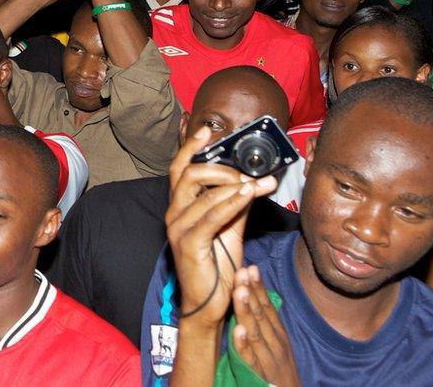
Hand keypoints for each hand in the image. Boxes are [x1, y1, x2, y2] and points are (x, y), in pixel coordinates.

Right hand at [165, 126, 277, 326]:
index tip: (207, 131)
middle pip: (188, 173)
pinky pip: (212, 216)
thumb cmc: (217, 265)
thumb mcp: (229, 227)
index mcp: (180, 206)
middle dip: (221, 167)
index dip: (190, 147)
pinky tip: (249, 195)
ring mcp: (178, 228)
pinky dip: (232, 202)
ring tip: (258, 183)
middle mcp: (174, 214)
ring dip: (235, 184)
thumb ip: (235, 203)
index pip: (179, 168)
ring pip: (203, 192)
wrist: (210, 302)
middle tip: (246, 173)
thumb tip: (251, 180)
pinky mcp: (189, 243)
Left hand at [232, 266, 299, 386]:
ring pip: (255, 332)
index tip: (250, 267)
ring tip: (239, 291)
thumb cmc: (279, 369)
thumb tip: (257, 296)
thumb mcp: (277, 343)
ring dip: (246, 311)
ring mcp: (268, 358)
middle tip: (241, 271)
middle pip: (261, 315)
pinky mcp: (259, 374)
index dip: (258, 287)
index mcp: (278, 334)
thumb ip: (267, 323)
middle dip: (251, 292)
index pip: (267, 307)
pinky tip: (237, 331)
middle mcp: (275, 343)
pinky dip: (244, 345)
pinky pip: (250, 359)